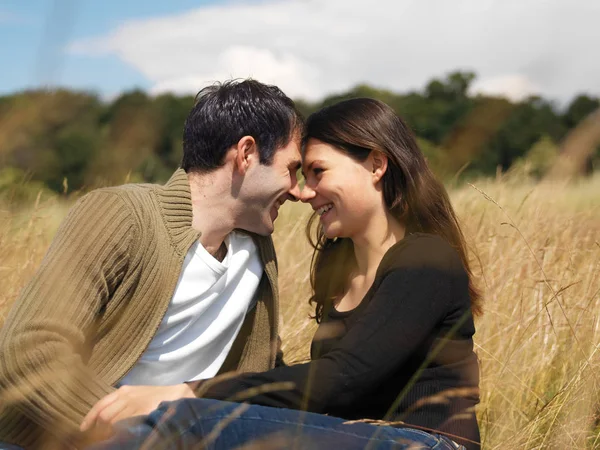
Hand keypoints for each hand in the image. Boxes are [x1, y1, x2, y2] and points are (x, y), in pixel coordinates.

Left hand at [80, 384, 194, 432]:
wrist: (178, 395)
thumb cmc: (157, 397)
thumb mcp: (138, 395)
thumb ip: (123, 403)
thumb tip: (105, 419)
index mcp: (124, 391)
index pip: (100, 404)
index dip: (89, 418)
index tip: (83, 429)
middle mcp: (127, 396)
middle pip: (104, 416)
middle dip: (100, 429)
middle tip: (102, 438)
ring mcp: (135, 404)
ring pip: (112, 422)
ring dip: (110, 433)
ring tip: (113, 437)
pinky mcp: (142, 412)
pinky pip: (124, 426)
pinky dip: (120, 432)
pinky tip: (122, 435)